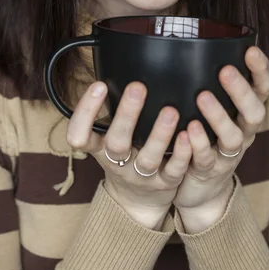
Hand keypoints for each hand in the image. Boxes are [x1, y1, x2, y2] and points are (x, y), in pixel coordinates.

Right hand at [66, 81, 191, 229]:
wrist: (136, 202)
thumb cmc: (123, 156)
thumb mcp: (107, 137)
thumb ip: (111, 110)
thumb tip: (113, 67)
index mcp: (99, 148)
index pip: (79, 135)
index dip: (85, 113)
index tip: (98, 85)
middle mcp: (117, 163)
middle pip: (116, 143)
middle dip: (126, 115)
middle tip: (137, 87)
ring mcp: (141, 176)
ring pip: (148, 158)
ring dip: (159, 135)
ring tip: (170, 111)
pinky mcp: (165, 184)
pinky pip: (174, 170)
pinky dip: (182, 153)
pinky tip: (189, 135)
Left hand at [173, 46, 268, 230]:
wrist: (200, 187)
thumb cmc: (204, 134)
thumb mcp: (213, 108)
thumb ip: (208, 82)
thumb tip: (191, 41)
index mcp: (245, 112)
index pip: (263, 89)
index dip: (261, 71)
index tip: (251, 50)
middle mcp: (243, 132)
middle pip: (254, 112)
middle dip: (242, 91)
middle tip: (226, 71)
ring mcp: (228, 154)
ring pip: (233, 137)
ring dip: (219, 116)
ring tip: (202, 97)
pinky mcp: (209, 171)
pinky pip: (206, 159)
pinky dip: (199, 144)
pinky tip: (187, 130)